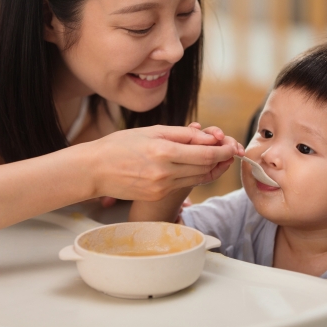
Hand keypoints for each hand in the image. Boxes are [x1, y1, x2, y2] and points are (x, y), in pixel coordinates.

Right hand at [90, 125, 239, 201]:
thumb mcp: (151, 130)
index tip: (232, 145)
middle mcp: (165, 172)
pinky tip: (196, 167)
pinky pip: (184, 185)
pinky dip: (194, 175)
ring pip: (198, 178)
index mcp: (164, 151)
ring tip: (217, 157)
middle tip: (229, 150)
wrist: (95, 170)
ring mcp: (161, 187)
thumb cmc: (120, 144)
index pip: (206, 155)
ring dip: (211, 168)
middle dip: (221, 159)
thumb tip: (208, 138)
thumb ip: (182, 134)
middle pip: (206, 168)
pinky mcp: (157, 196)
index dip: (224, 150)